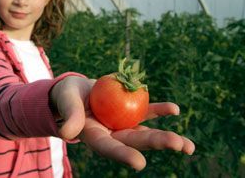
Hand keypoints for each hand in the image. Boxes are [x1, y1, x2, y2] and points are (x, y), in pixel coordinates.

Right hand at [50, 77, 194, 170]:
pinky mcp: (130, 111)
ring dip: (166, 137)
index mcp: (95, 136)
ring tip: (188, 146)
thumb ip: (70, 115)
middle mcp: (112, 134)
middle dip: (156, 143)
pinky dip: (160, 110)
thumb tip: (67, 133)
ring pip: (145, 131)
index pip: (109, 147)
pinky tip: (174, 110)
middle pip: (134, 141)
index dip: (122, 155)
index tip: (139, 163)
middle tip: (178, 145)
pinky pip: (146, 111)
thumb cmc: (67, 97)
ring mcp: (123, 124)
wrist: (76, 91)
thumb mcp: (66, 102)